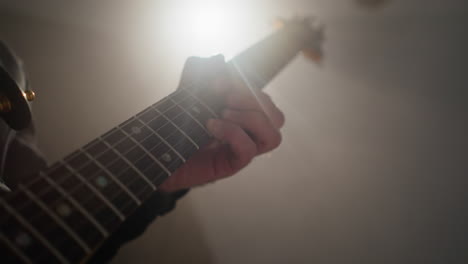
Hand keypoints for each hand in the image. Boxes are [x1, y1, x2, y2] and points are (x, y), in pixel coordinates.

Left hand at [159, 55, 283, 191]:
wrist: (155, 151)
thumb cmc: (176, 123)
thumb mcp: (186, 90)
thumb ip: (199, 72)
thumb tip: (219, 59)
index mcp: (243, 113)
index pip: (264, 98)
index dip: (245, 84)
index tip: (217, 81)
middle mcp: (247, 132)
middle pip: (275, 115)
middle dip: (252, 98)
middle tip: (224, 95)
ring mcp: (241, 149)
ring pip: (273, 136)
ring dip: (250, 117)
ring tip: (222, 112)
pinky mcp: (230, 164)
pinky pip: (249, 150)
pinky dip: (232, 132)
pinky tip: (211, 125)